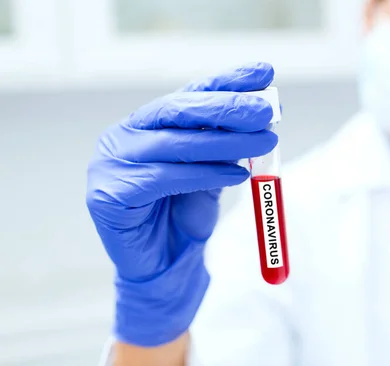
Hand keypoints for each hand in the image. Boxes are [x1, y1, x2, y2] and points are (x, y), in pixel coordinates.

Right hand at [86, 62, 277, 346]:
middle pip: (179, 110)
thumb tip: (265, 116)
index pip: (191, 94)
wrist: (160, 267)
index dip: (228, 81)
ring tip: (267, 140)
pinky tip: (239, 175)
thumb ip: (227, 146)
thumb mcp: (212, 173)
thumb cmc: (184, 215)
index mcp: (150, 124)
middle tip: (265, 108)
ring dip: (227, 141)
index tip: (264, 71)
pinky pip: (166, 178)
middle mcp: (126, 135)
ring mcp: (111, 162)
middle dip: (227, 107)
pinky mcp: (108, 194)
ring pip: (176, 144)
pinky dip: (207, 174)